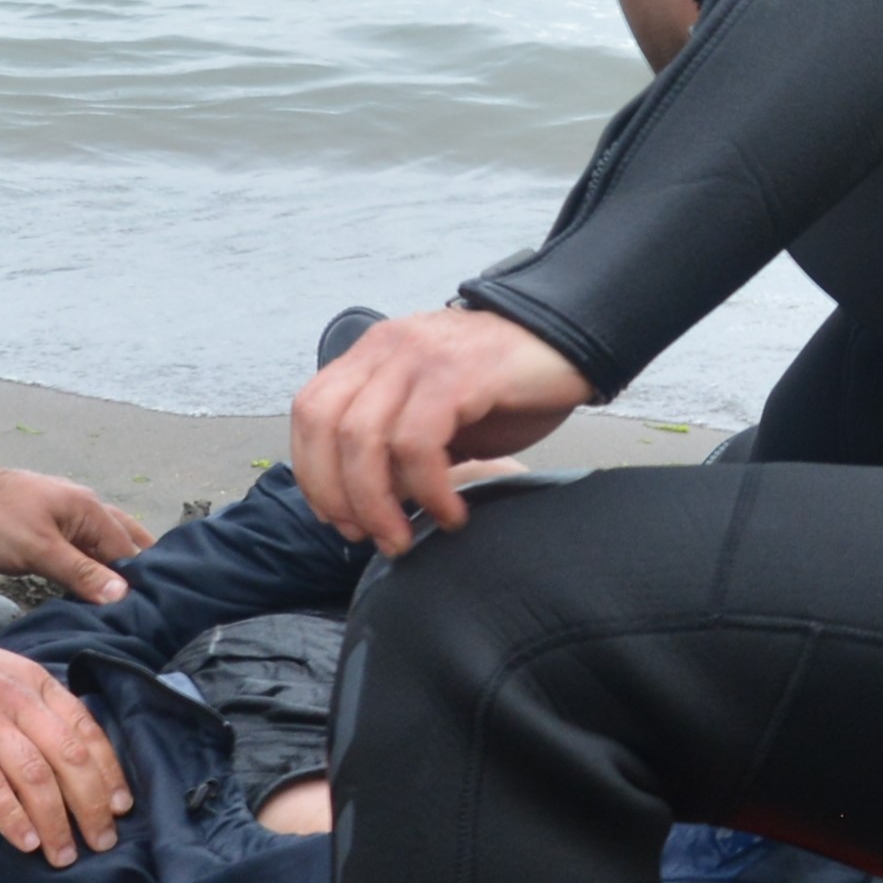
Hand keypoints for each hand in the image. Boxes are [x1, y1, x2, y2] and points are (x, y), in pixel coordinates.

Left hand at [0, 456, 146, 606]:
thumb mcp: (38, 550)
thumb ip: (81, 573)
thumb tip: (123, 594)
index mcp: (90, 511)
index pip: (130, 552)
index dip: (141, 582)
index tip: (152, 614)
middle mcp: (86, 511)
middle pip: (125, 542)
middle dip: (139, 570)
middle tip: (151, 606)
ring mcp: (66, 518)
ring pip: (102, 545)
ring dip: (113, 569)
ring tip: (125, 602)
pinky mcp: (47, 528)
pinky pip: (80, 549)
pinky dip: (90, 567)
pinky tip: (89, 588)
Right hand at [0, 633, 130, 867]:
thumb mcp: (5, 676)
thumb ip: (37, 709)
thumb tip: (70, 757)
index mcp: (36, 682)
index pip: (87, 729)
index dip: (109, 772)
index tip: (123, 806)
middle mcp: (17, 700)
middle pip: (69, 757)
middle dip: (92, 804)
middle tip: (103, 840)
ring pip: (36, 777)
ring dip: (56, 821)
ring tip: (65, 854)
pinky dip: (12, 818)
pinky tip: (26, 842)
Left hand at [292, 305, 592, 557]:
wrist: (571, 345)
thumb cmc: (506, 386)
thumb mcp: (436, 411)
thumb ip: (396, 444)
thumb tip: (368, 506)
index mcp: (374, 354)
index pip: (311, 411)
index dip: (314, 472)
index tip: (340, 519)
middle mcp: (388, 348)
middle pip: (327, 426)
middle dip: (339, 495)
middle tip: (370, 536)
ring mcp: (420, 357)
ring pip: (365, 438)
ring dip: (378, 503)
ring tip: (405, 537)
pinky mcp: (458, 373)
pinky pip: (419, 442)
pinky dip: (427, 489)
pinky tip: (452, 512)